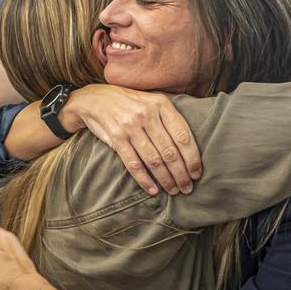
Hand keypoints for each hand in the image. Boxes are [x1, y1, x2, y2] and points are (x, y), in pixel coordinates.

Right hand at [62, 84, 199, 194]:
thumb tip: (193, 137)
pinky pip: (133, 163)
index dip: (192, 158)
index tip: (196, 174)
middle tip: (187, 188)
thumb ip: (169, 114)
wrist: (94, 99)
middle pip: (170, 151)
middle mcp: (147, 114)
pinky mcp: (116, 137)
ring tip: (173, 190)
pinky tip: (152, 189)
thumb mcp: (150, 99)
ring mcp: (130, 126)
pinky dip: (144, 179)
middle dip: (181, 174)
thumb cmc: (128, 102)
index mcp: (160, 104)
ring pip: (154, 159)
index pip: (183, 136)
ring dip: (165, 179)